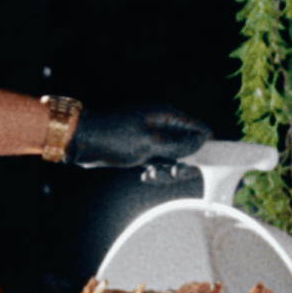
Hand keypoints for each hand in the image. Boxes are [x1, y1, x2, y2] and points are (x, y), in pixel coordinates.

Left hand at [64, 104, 209, 168]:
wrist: (84, 142)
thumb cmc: (114, 137)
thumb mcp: (149, 143)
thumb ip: (178, 144)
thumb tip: (204, 141)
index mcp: (168, 116)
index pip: (200, 128)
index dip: (207, 146)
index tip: (207, 165)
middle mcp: (164, 125)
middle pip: (190, 146)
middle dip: (185, 164)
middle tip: (173, 174)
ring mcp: (154, 138)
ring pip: (175, 158)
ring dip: (168, 170)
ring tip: (153, 175)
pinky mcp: (144, 150)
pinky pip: (160, 163)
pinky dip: (157, 172)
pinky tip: (146, 176)